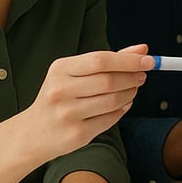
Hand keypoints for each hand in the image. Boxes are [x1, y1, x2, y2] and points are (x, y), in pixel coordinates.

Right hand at [22, 43, 151, 159]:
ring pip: (113, 100)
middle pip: (109, 81)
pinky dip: (122, 110)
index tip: (149, 60)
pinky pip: (111, 118)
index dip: (129, 60)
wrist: (32, 133)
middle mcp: (61, 90)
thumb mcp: (75, 74)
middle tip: (142, 76)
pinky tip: (122, 104)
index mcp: (60, 69)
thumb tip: (143, 49)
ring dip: (130, 93)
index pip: (100, 60)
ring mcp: (68, 113)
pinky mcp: (77, 133)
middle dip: (132, 77)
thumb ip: (108, 60)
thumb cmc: (60, 96)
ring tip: (132, 89)